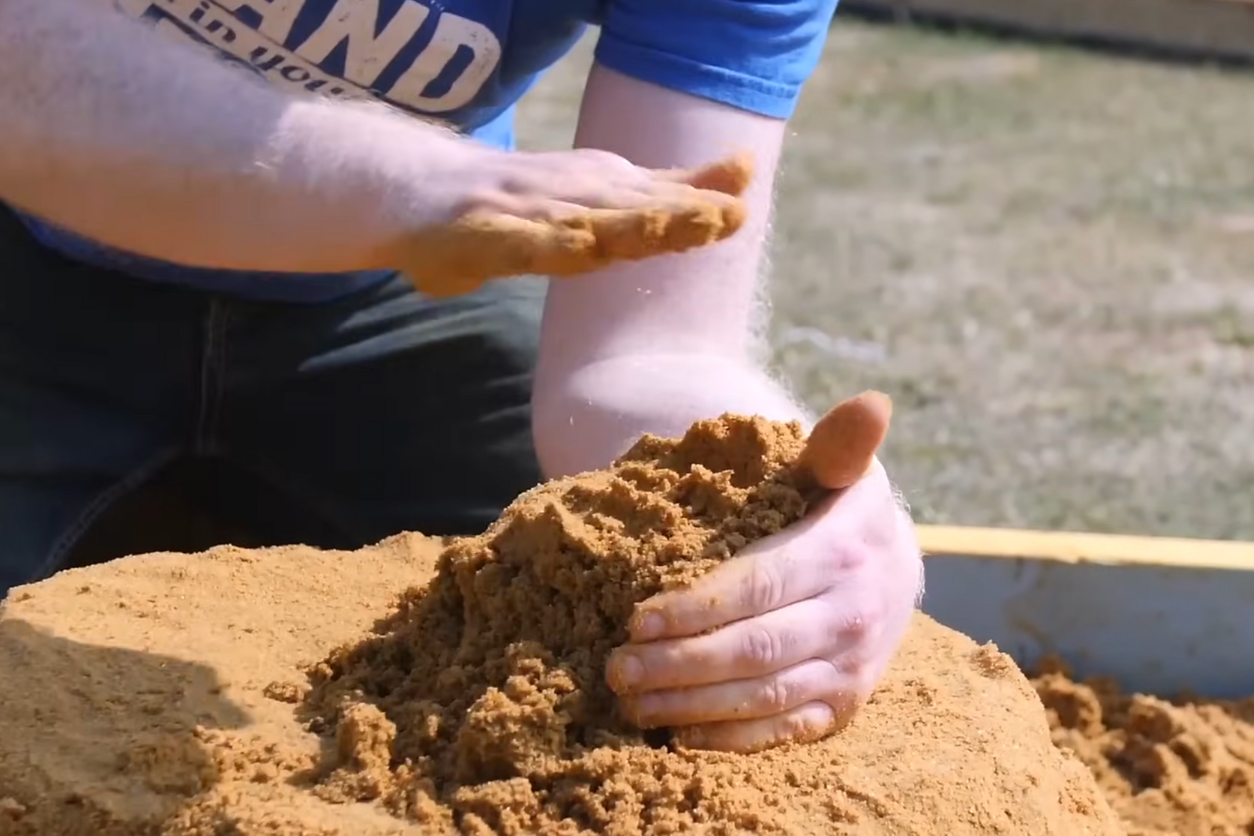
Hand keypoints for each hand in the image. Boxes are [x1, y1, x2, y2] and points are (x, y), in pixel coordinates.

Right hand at [403, 147, 752, 296]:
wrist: (421, 188)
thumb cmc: (524, 200)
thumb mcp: (605, 194)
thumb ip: (669, 193)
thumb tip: (742, 180)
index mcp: (603, 190)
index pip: (658, 201)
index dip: (699, 206)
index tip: (741, 210)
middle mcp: (571, 195)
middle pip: (631, 208)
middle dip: (678, 213)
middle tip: (725, 215)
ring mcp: (528, 212)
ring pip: (582, 220)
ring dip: (625, 223)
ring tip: (666, 228)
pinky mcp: (486, 234)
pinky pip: (521, 241)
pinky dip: (549, 240)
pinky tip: (576, 246)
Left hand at [605, 395, 923, 753]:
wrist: (892, 565)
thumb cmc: (837, 507)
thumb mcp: (838, 466)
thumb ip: (838, 442)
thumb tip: (872, 403)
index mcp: (845, 551)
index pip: (761, 586)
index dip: (697, 608)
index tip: (637, 618)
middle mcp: (855, 615)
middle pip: (757, 649)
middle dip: (681, 664)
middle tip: (617, 668)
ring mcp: (853, 668)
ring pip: (765, 695)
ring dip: (694, 705)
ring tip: (632, 702)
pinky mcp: (844, 706)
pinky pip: (785, 730)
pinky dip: (732, 738)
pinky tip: (680, 734)